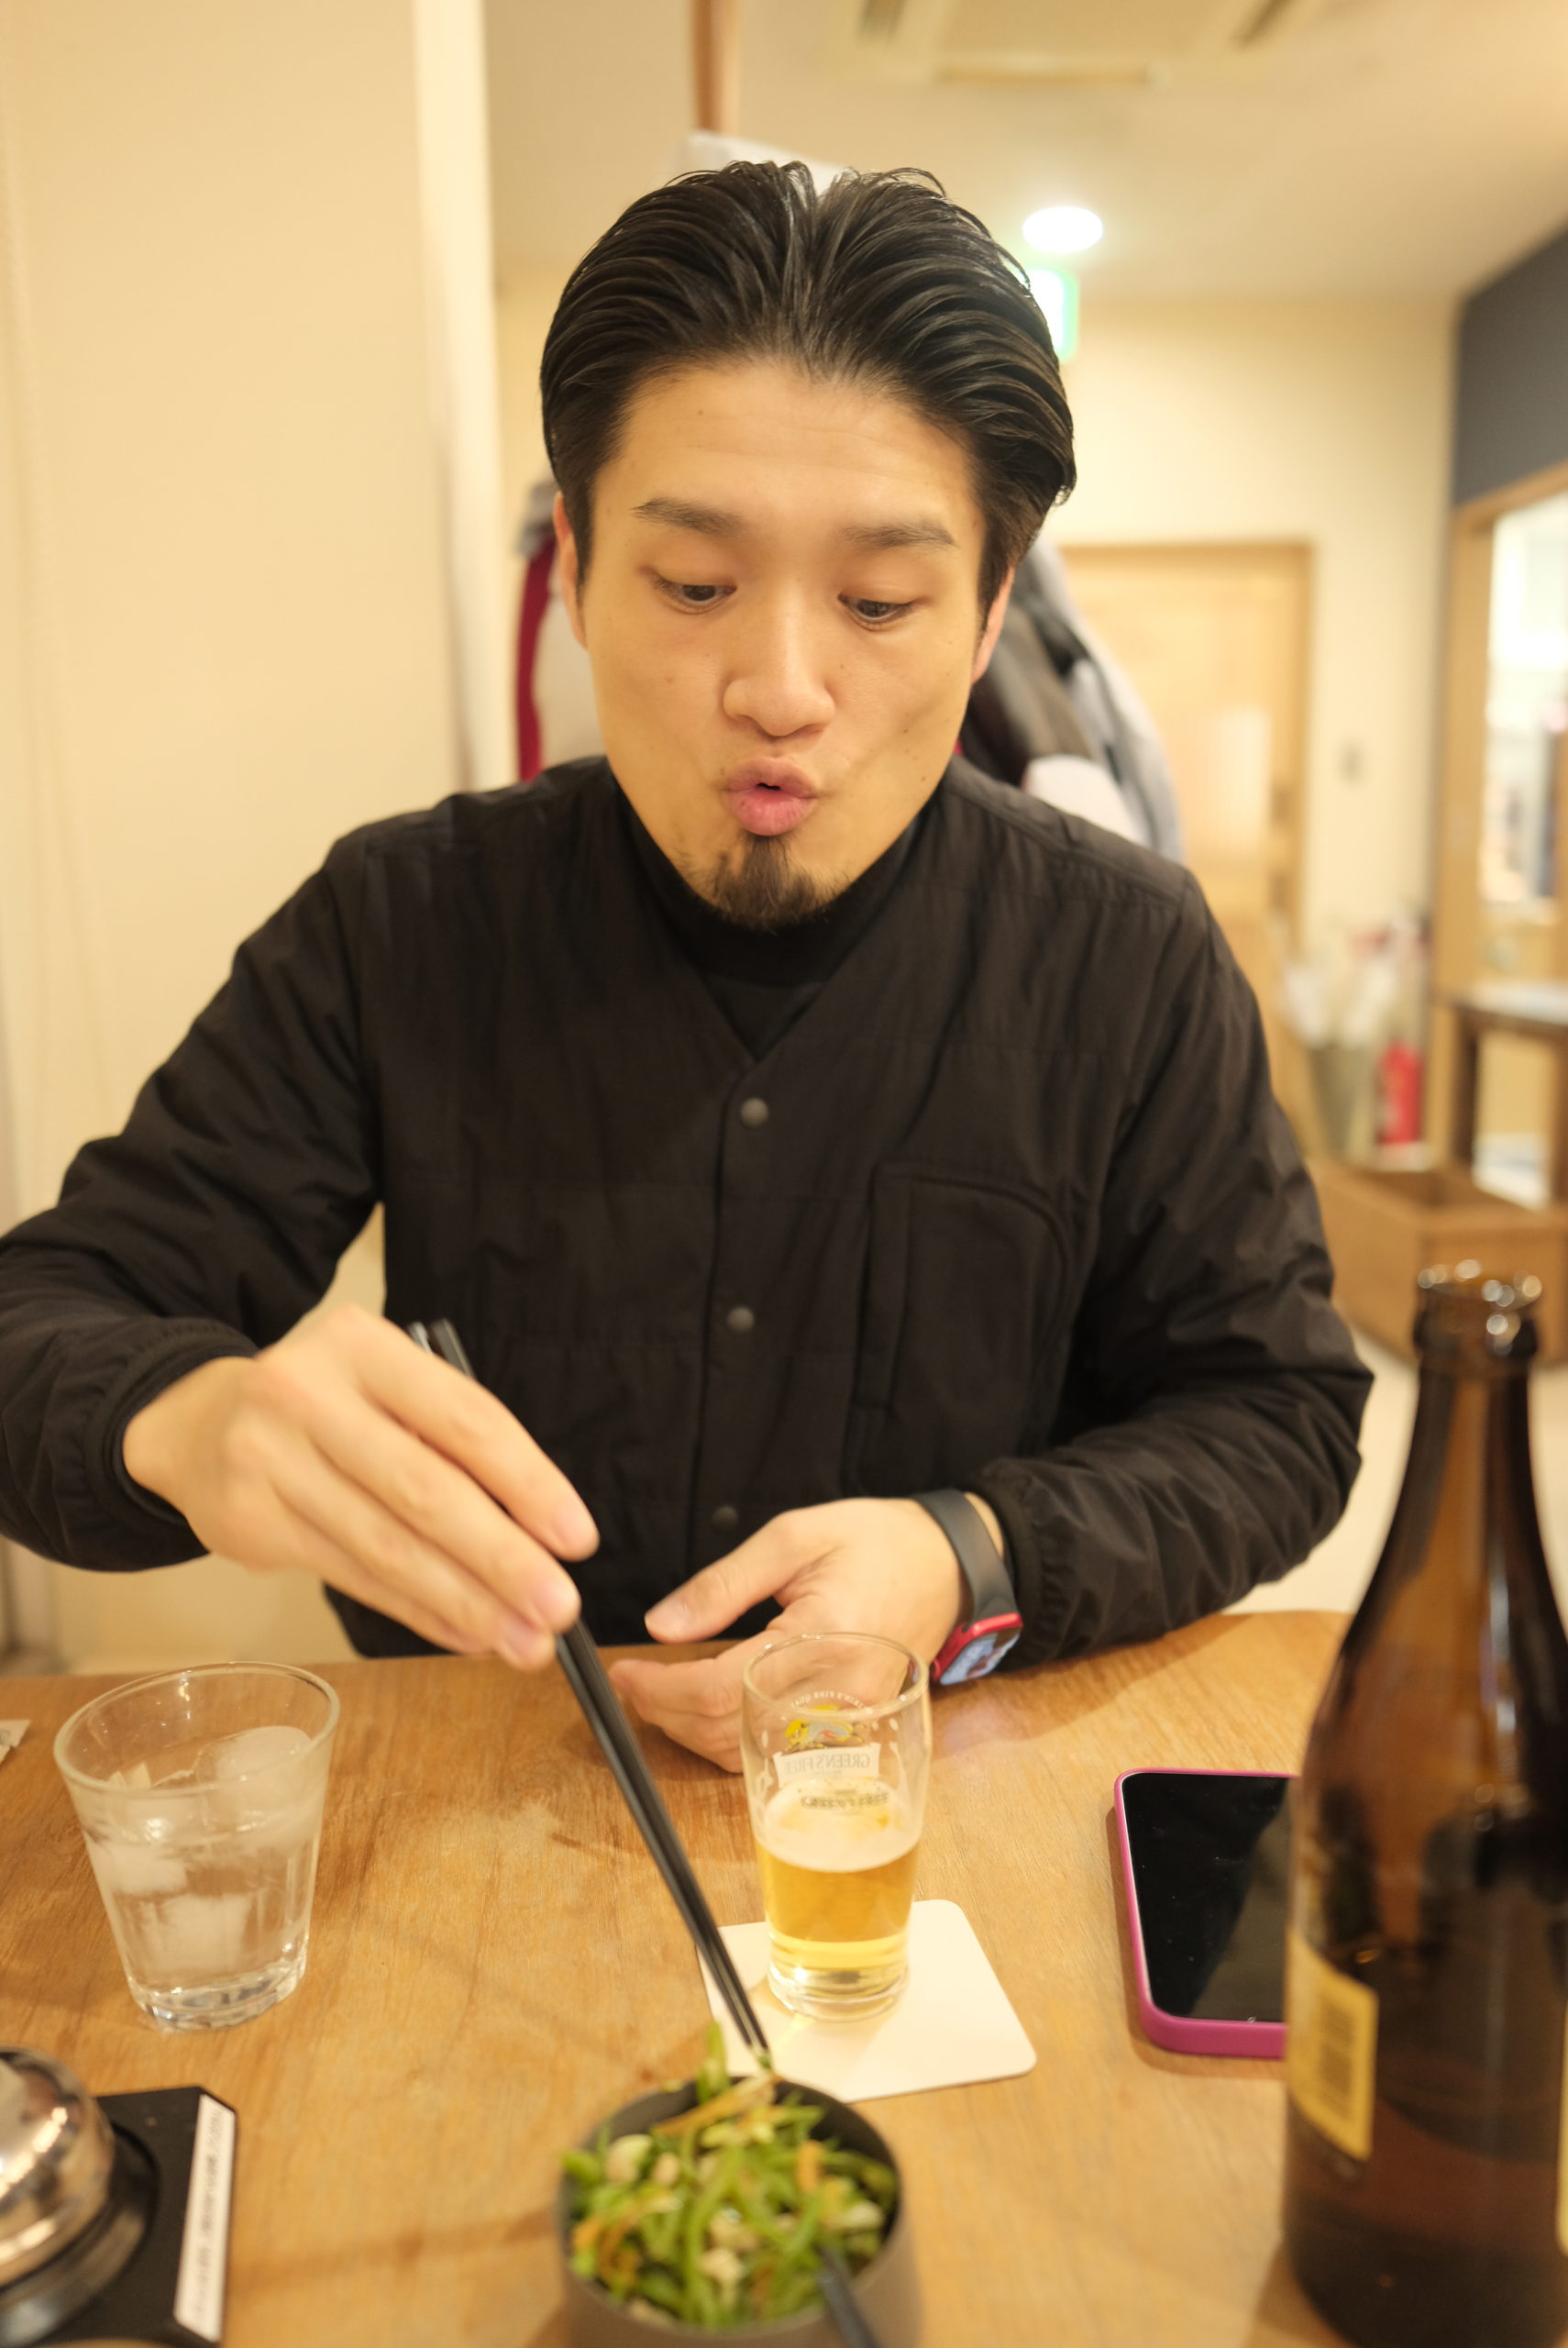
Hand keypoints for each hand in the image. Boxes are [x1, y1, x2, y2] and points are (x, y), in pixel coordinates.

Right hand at [122, 1304, 593, 1665]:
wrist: (199, 1424)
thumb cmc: (328, 1407)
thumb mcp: (384, 1386)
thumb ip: (450, 1442)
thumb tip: (540, 1535)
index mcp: (362, 1345)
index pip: (464, 1418)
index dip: (527, 1481)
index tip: (576, 1537)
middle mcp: (307, 1394)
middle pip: (425, 1490)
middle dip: (502, 1558)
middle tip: (560, 1609)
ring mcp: (269, 1458)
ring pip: (387, 1546)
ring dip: (465, 1602)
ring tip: (524, 1642)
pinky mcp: (249, 1521)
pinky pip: (353, 1577)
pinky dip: (419, 1612)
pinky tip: (466, 1634)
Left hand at [608, 1496, 983, 1770]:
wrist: (948, 1567)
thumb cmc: (877, 1542)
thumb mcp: (794, 1538)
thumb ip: (723, 1584)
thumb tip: (661, 1626)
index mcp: (822, 1639)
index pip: (719, 1690)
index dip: (660, 1689)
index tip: (625, 1672)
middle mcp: (837, 1695)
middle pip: (727, 1732)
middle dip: (665, 1713)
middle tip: (632, 1683)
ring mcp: (848, 1722)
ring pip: (747, 1754)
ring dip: (691, 1732)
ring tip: (659, 1694)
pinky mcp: (851, 1731)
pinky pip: (777, 1754)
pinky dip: (729, 1740)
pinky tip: (704, 1710)